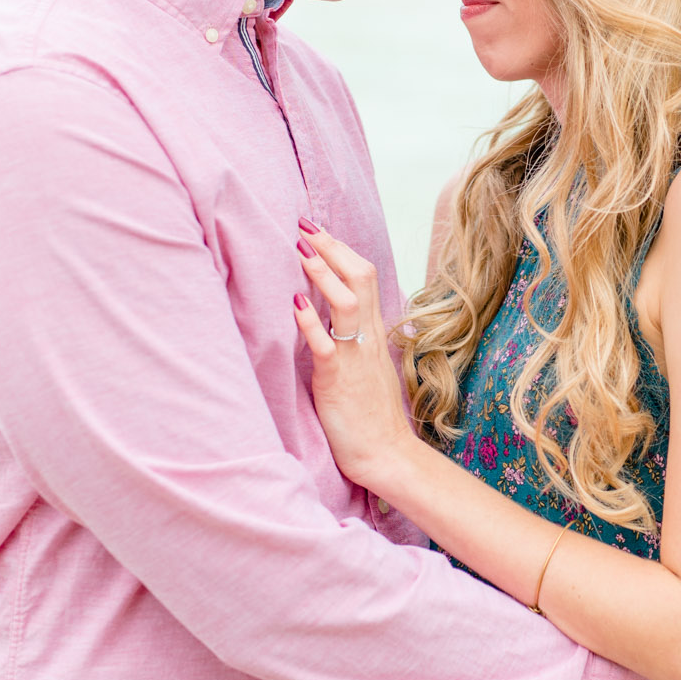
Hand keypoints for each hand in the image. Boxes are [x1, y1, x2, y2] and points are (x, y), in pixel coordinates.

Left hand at [293, 223, 412, 487]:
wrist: (386, 454)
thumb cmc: (370, 414)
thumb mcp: (364, 365)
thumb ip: (352, 336)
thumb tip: (326, 312)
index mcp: (374, 332)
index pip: (365, 276)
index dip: (341, 249)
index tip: (316, 229)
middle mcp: (369, 337)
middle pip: (361, 277)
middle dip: (331, 247)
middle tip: (304, 225)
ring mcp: (356, 357)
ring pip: (348, 302)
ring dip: (323, 274)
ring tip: (300, 251)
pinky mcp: (339, 380)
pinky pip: (328, 345)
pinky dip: (310, 323)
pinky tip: (294, 305)